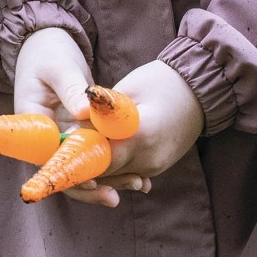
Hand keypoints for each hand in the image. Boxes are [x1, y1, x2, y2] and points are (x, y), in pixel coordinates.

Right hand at [13, 29, 150, 207]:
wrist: (45, 43)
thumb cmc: (48, 52)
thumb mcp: (58, 67)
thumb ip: (70, 88)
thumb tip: (84, 112)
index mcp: (33, 125)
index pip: (50, 159)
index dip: (72, 173)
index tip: (95, 182)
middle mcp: (46, 137)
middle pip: (68, 170)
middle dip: (96, 184)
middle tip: (127, 188)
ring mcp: (63, 136)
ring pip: (84, 166)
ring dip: (110, 177)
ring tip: (140, 184)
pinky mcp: (79, 132)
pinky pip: (95, 152)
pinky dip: (114, 161)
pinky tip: (139, 173)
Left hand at [57, 60, 204, 209]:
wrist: (202, 89)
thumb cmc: (162, 81)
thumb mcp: (127, 90)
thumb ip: (100, 113)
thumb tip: (73, 128)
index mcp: (140, 136)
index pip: (96, 157)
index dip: (73, 156)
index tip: (54, 152)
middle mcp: (148, 159)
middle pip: (102, 172)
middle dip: (80, 162)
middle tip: (59, 152)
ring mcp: (155, 167)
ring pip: (113, 175)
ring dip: (95, 165)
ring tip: (76, 151)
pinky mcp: (157, 167)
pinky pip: (127, 172)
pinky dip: (112, 165)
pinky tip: (100, 156)